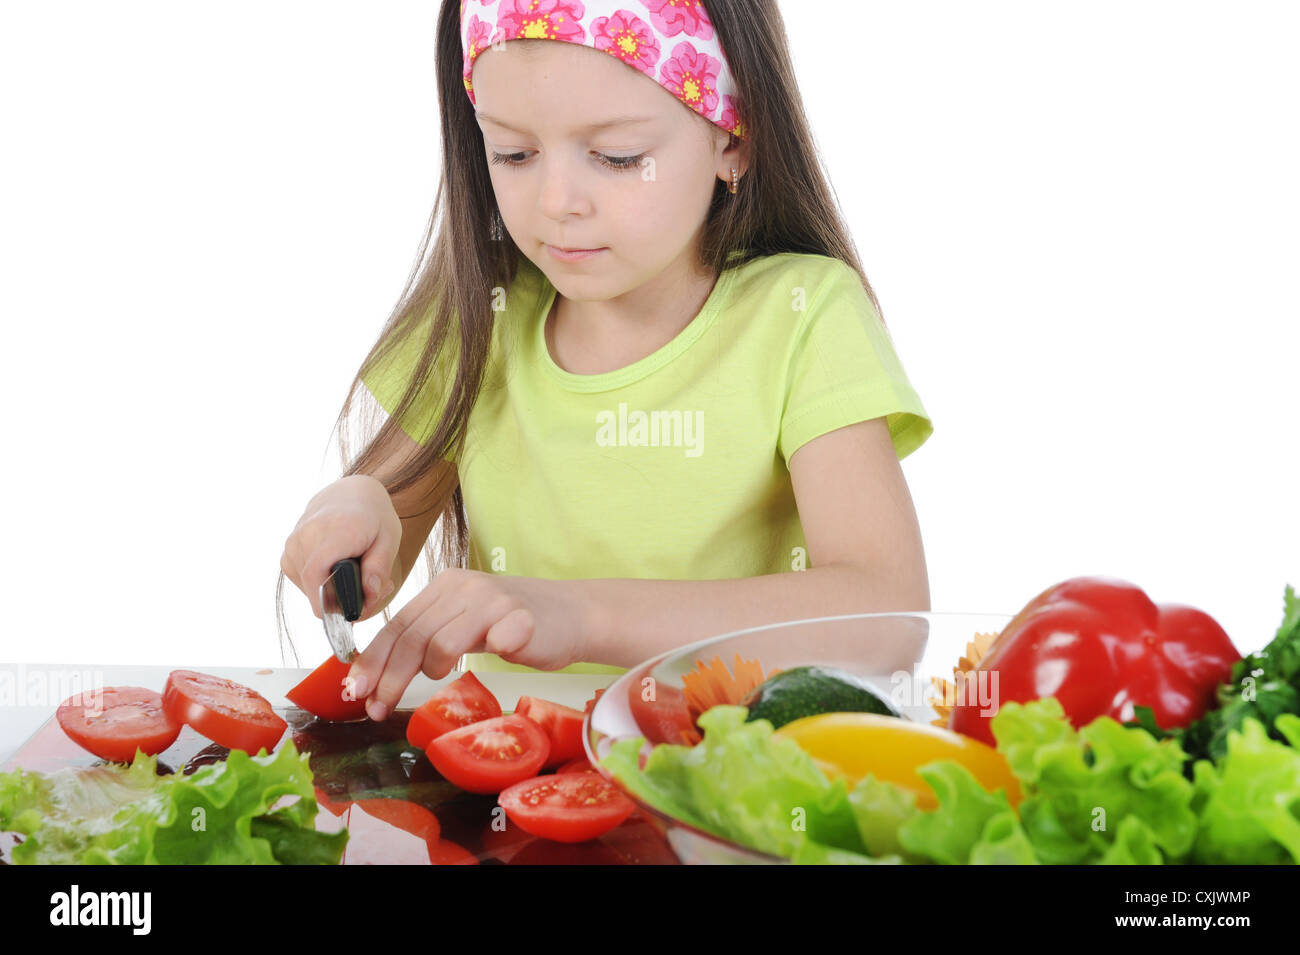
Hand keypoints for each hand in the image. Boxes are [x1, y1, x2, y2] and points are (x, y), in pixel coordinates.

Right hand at [280, 474, 400, 618]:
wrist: (352, 493)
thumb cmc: (374, 518)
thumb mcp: (389, 540)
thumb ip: (379, 570)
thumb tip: (368, 597)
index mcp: (335, 530)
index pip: (315, 575)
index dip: (328, 602)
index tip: (350, 613)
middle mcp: (307, 535)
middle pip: (314, 586)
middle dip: (340, 598)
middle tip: (365, 587)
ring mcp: (293, 542)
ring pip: (307, 587)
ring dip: (329, 590)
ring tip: (350, 573)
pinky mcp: (288, 550)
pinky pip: (301, 580)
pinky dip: (318, 582)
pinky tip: (334, 568)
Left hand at [347, 569, 589, 719]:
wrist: (574, 614)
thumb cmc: (515, 624)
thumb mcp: (465, 623)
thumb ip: (430, 637)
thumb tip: (380, 672)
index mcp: (446, 586)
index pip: (398, 623)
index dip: (374, 659)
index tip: (356, 690)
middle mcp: (466, 588)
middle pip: (414, 635)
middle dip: (389, 676)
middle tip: (376, 707)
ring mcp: (495, 601)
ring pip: (443, 640)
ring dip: (432, 669)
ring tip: (437, 681)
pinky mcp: (523, 617)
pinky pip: (498, 638)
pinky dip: (491, 650)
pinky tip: (489, 660)